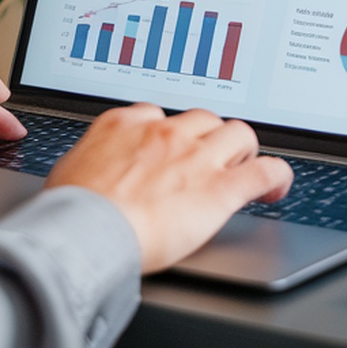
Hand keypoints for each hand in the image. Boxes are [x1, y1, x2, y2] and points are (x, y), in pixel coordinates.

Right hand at [47, 104, 291, 274]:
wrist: (86, 232)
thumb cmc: (71, 210)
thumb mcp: (70, 170)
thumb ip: (91, 160)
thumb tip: (88, 170)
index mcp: (126, 124)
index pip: (161, 114)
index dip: (173, 133)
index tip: (175, 148)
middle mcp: (164, 133)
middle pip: (205, 119)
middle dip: (211, 138)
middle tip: (211, 161)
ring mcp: (195, 157)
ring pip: (238, 134)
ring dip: (242, 151)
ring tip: (242, 169)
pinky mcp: (220, 188)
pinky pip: (264, 171)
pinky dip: (276, 175)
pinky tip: (276, 186)